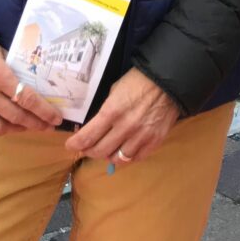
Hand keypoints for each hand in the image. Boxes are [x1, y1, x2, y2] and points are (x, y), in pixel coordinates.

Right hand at [0, 38, 62, 134]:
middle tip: (47, 126)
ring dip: (17, 129)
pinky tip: (6, 126)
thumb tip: (37, 86)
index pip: (26, 99)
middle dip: (35, 123)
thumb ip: (17, 73)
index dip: (43, 111)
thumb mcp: (4, 55)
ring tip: (28, 127)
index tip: (55, 118)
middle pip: (15, 116)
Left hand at [64, 67, 178, 163]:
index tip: (71, 145)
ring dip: (107, 155)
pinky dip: (126, 158)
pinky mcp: (154, 142)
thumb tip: (96, 126)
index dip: (75, 144)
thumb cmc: (139, 81)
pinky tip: (123, 151)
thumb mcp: (116, 89)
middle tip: (86, 148)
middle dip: (89, 151)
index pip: (88, 136)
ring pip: (116, 159)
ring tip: (105, 149)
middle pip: (99, 151)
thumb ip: (106, 110)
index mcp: (112, 111)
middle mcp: (125, 127)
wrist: (168, 81)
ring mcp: (140, 137)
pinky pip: (135, 159)